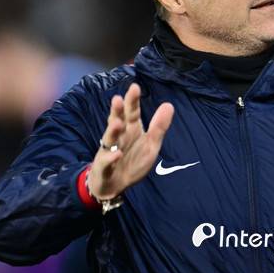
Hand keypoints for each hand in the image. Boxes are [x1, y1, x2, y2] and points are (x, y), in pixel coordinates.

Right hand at [88, 83, 173, 199]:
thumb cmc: (133, 160)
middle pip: (117, 121)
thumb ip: (159, 126)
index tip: (134, 87)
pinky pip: (107, 161)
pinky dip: (111, 158)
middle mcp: (119, 136)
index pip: (132, 112)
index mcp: (131, 129)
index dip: (132, 101)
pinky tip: (117, 154)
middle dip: (117, 111)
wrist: (115, 185)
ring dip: (113, 131)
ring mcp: (109, 150)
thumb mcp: (151, 144)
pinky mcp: (104, 166)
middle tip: (117, 99)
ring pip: (109, 138)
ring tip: (117, 123)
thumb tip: (169, 105)